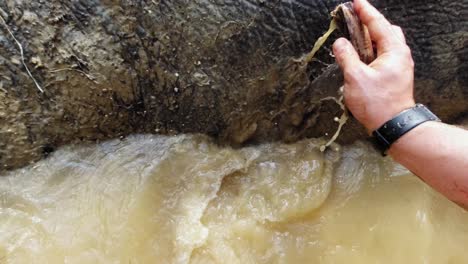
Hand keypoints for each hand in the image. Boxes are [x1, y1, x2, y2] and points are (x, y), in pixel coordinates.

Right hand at [332, 0, 415, 132]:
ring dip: (370, 37)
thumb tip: (339, 43)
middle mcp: (400, 55)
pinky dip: (371, 50)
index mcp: (394, 51)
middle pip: (385, 30)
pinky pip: (383, 55)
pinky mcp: (395, 75)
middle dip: (370, 23)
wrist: (393, 125)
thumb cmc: (377, 103)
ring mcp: (399, 66)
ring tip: (354, 37)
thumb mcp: (355, 78)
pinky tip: (360, 55)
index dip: (365, 12)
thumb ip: (346, 56)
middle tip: (354, 19)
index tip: (355, 2)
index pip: (377, 24)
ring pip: (385, 43)